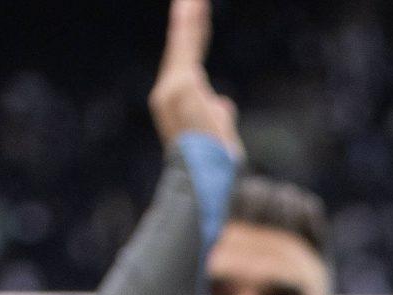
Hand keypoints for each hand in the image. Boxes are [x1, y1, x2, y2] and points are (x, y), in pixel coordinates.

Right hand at [148, 0, 240, 156]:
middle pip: (182, 48)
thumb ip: (219, 116)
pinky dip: (191, 26)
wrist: (205, 179)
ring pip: (185, 44)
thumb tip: (224, 103)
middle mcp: (168, 91)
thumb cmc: (214, 165)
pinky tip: (194, 5)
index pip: (186, 61)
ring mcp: (174, 87)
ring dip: (191, 19)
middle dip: (187, 22)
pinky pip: (188, 48)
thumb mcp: (220, 135)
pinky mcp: (183, 84)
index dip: (191, 38)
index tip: (194, 14)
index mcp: (176, 100)